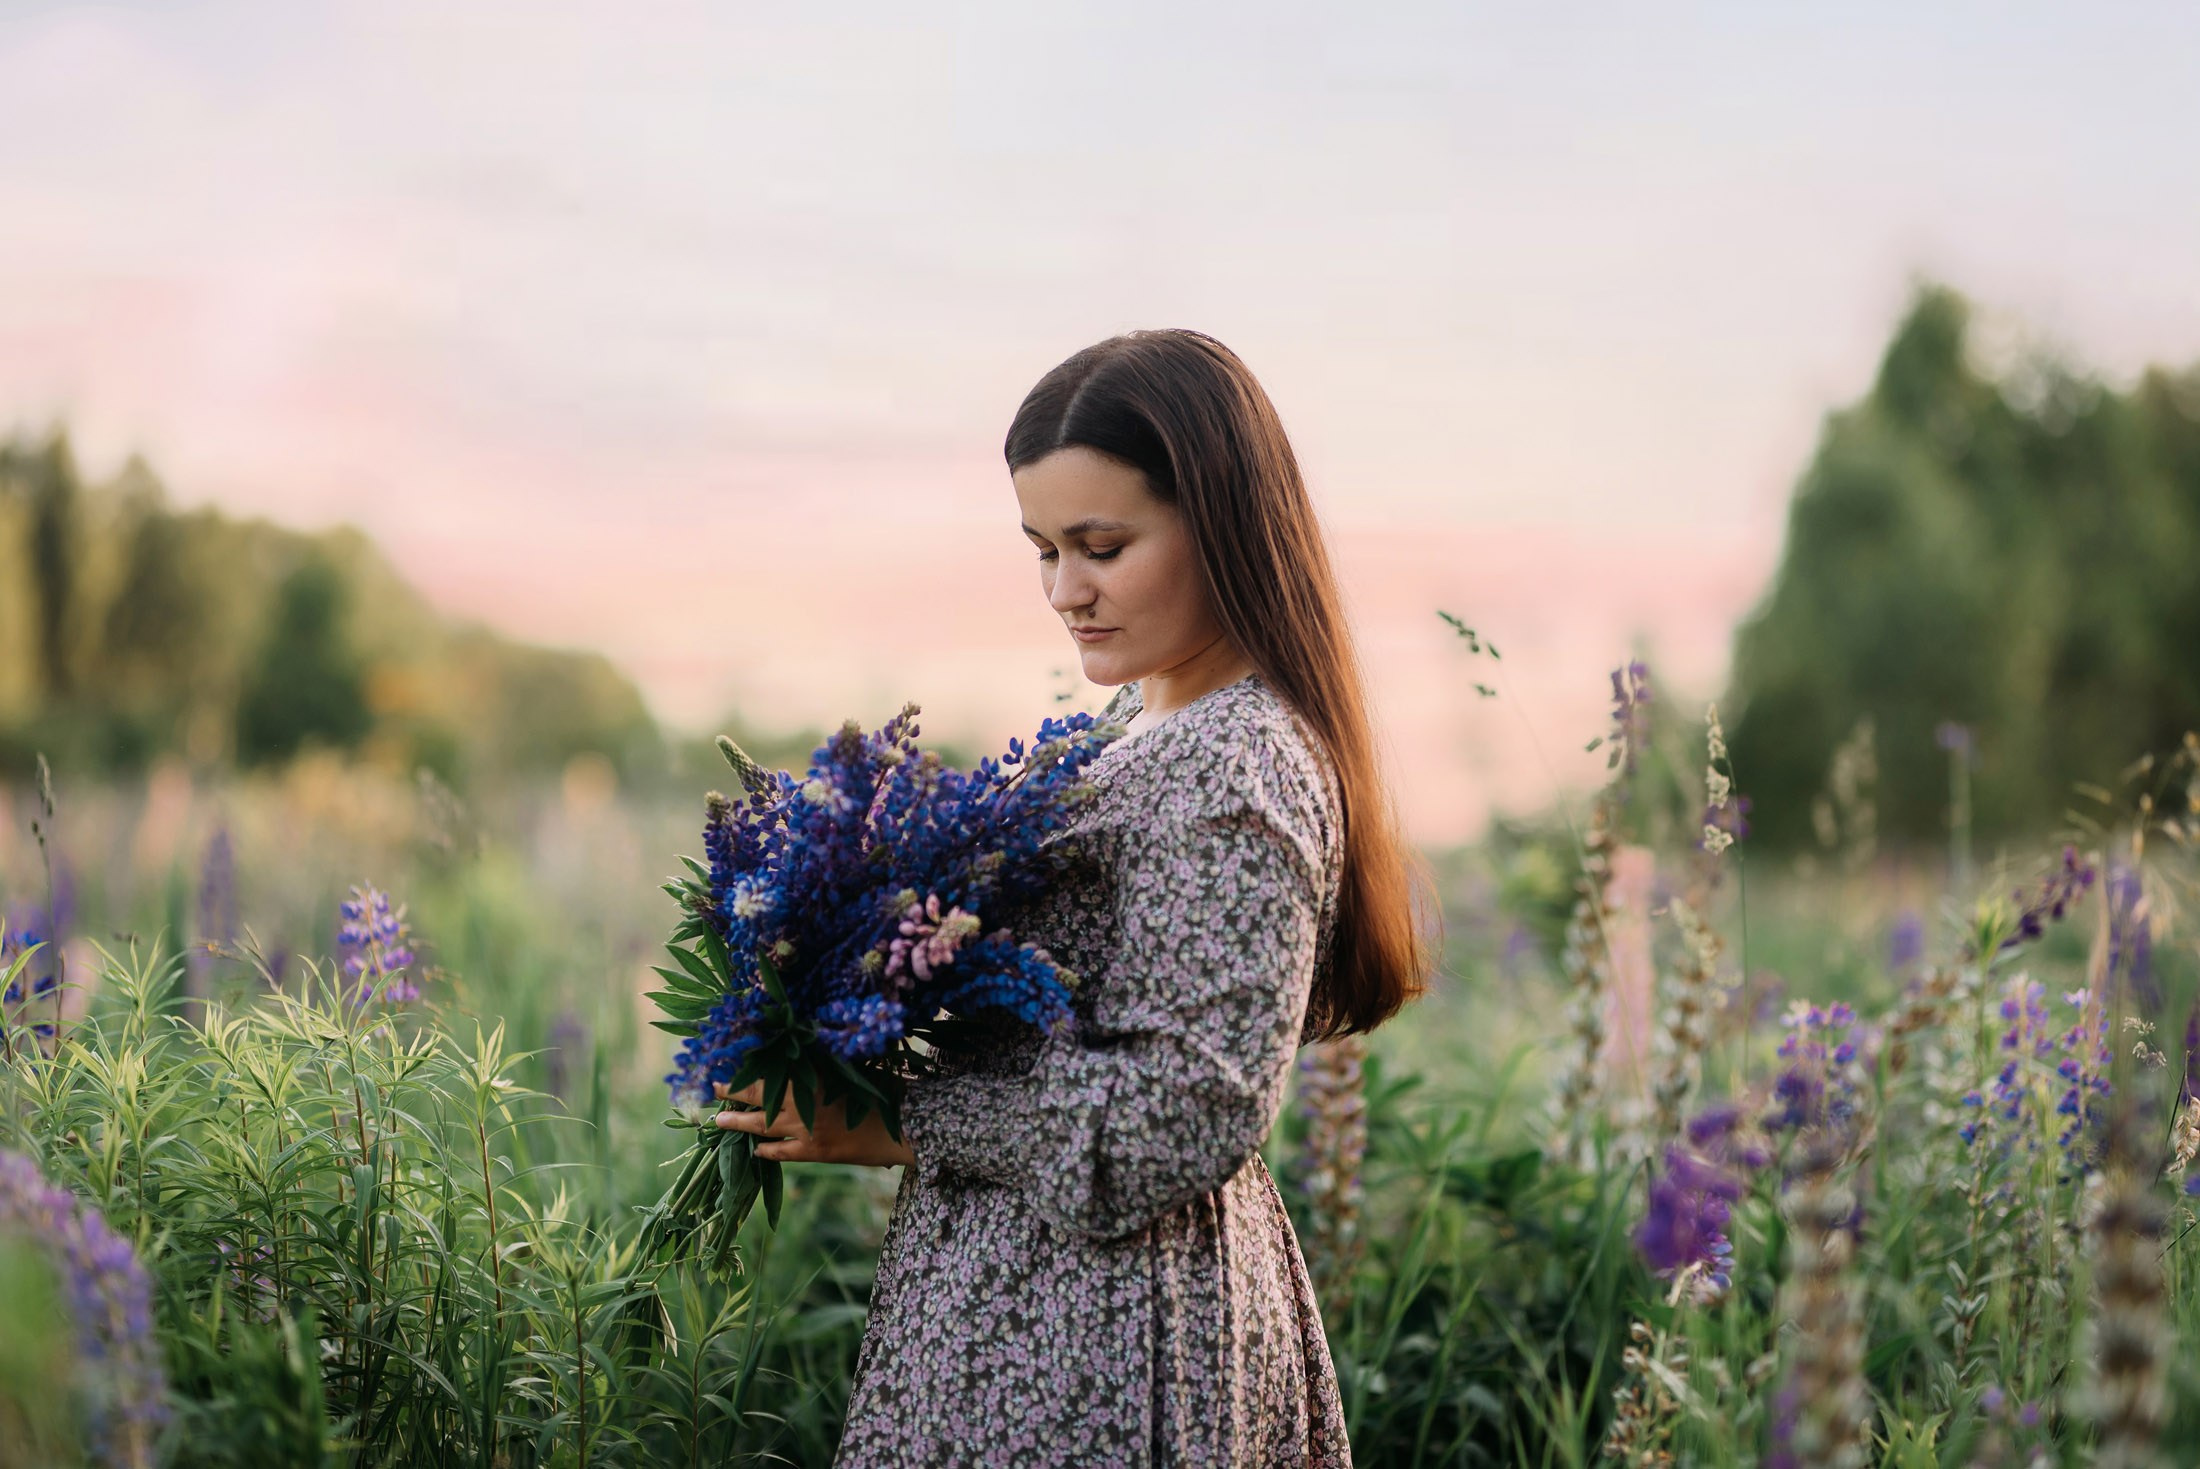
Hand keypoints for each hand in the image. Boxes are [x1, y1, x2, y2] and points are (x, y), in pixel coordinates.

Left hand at [713, 1079, 916, 1168]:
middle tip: (712, 1086)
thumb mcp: (853, 1071)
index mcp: (815, 1077)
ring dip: (739, 1122)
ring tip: (719, 1120)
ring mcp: (808, 1129)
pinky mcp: (815, 1152)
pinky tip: (754, 1149)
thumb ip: (826, 1065)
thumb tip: (801, 1052)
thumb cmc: (884, 1092)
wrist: (905, 1127)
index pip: (771, 1069)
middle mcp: (806, 1102)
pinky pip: (782, 1152)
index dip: (747, 1066)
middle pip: (760, 1095)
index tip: (728, 1059)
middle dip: (734, 1090)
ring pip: (763, 1125)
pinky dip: (766, 1150)